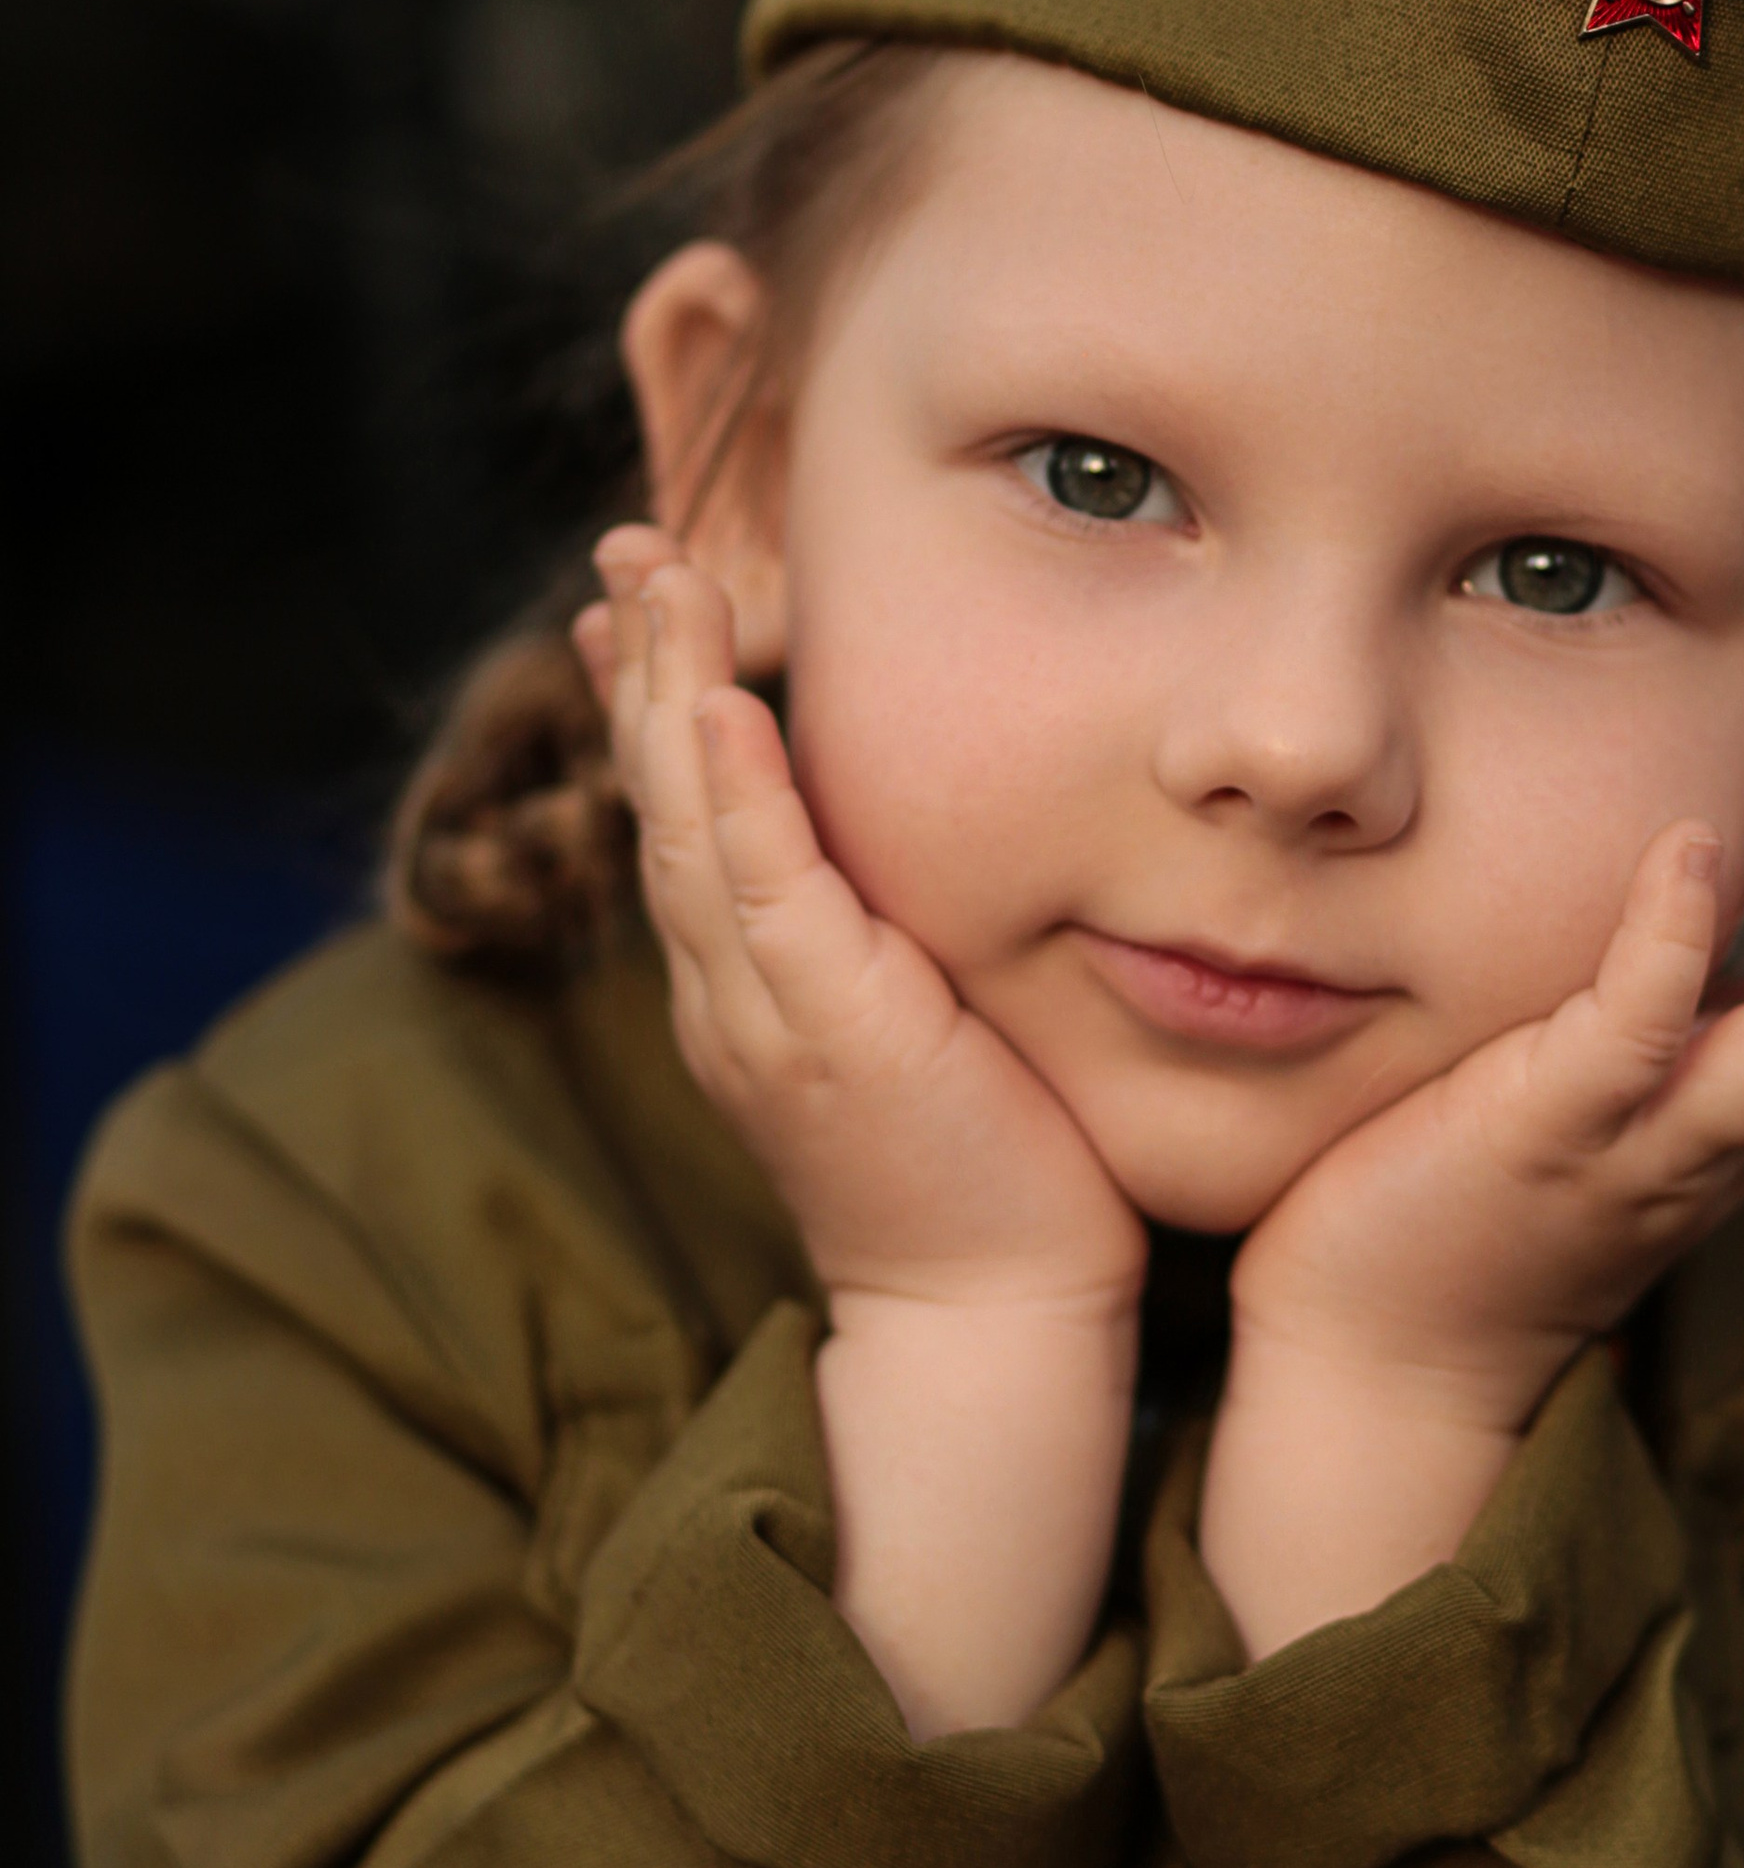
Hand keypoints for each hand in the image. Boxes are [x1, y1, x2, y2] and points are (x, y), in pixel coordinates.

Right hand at [576, 528, 1147, 1329]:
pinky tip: (718, 707)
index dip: (653, 705)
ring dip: (666, 693)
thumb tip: (921, 861)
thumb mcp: (926, 1028)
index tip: (639, 602)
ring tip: (655, 580)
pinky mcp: (829, 1031)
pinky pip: (761, 889)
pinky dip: (733, 791)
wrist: (997, 1318)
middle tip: (622, 549)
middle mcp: (731, 994)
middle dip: (637, 665)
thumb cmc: (994, 1177)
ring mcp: (766, 1013)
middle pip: (659, 801)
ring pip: (688, 826)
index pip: (684, 818)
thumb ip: (897, 943)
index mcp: (749, 990)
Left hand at [1230, 729, 1743, 1438]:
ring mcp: (1641, 1146)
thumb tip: (1681, 912)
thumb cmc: (1459, 1214)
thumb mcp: (1590, 1112)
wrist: (1374, 1364)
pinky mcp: (1547, 1137)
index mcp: (1734, 1131)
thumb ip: (1648, 1030)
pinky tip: (1693, 844)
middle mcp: (1717, 1144)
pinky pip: (1637, 1037)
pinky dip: (1672, 942)